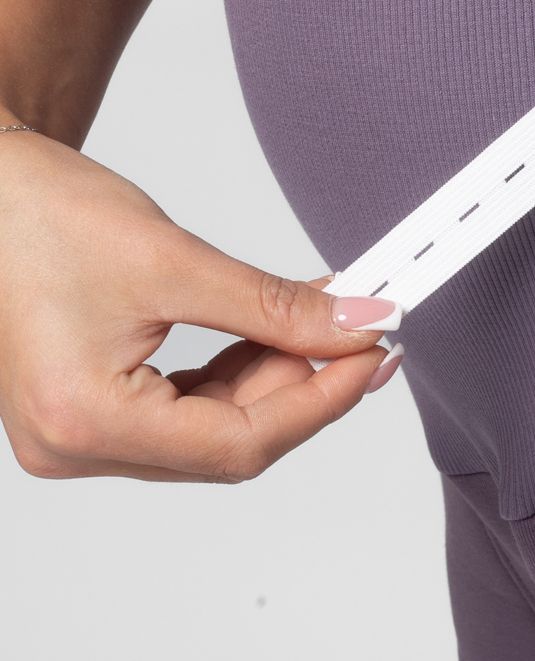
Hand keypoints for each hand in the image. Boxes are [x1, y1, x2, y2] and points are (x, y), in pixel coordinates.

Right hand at [0, 130, 400, 482]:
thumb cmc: (36, 214)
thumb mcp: (173, 260)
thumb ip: (274, 306)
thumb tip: (355, 327)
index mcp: (85, 421)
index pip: (238, 444)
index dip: (320, 402)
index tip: (373, 357)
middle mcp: (72, 447)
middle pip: (226, 444)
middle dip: (300, 387)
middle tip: (359, 335)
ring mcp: (74, 437)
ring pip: (207, 430)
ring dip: (270, 377)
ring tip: (319, 323)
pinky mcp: (83, 412)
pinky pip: (179, 412)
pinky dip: (232, 374)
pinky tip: (271, 334)